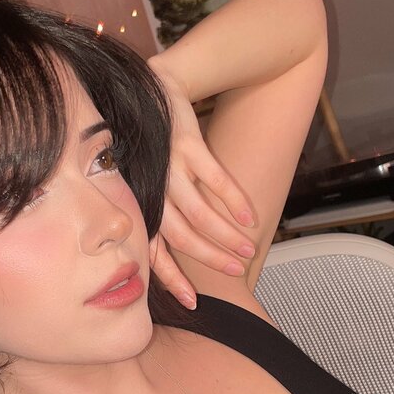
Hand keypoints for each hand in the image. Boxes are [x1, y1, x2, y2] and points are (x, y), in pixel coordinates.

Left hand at [146, 56, 256, 308]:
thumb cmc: (156, 147)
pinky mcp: (188, 145)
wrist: (154, 90)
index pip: (155, 252)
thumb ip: (165, 216)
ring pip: (200, 212)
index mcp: (143, 205)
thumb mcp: (150, 183)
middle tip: (235, 272)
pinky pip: (214, 178)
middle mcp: (152, 191)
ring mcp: (169, 168)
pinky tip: (250, 216)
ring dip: (226, 235)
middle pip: (182, 236)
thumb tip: (185, 256)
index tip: (192, 303)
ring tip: (248, 250)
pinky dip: (233, 199)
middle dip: (210, 259)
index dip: (172, 279)